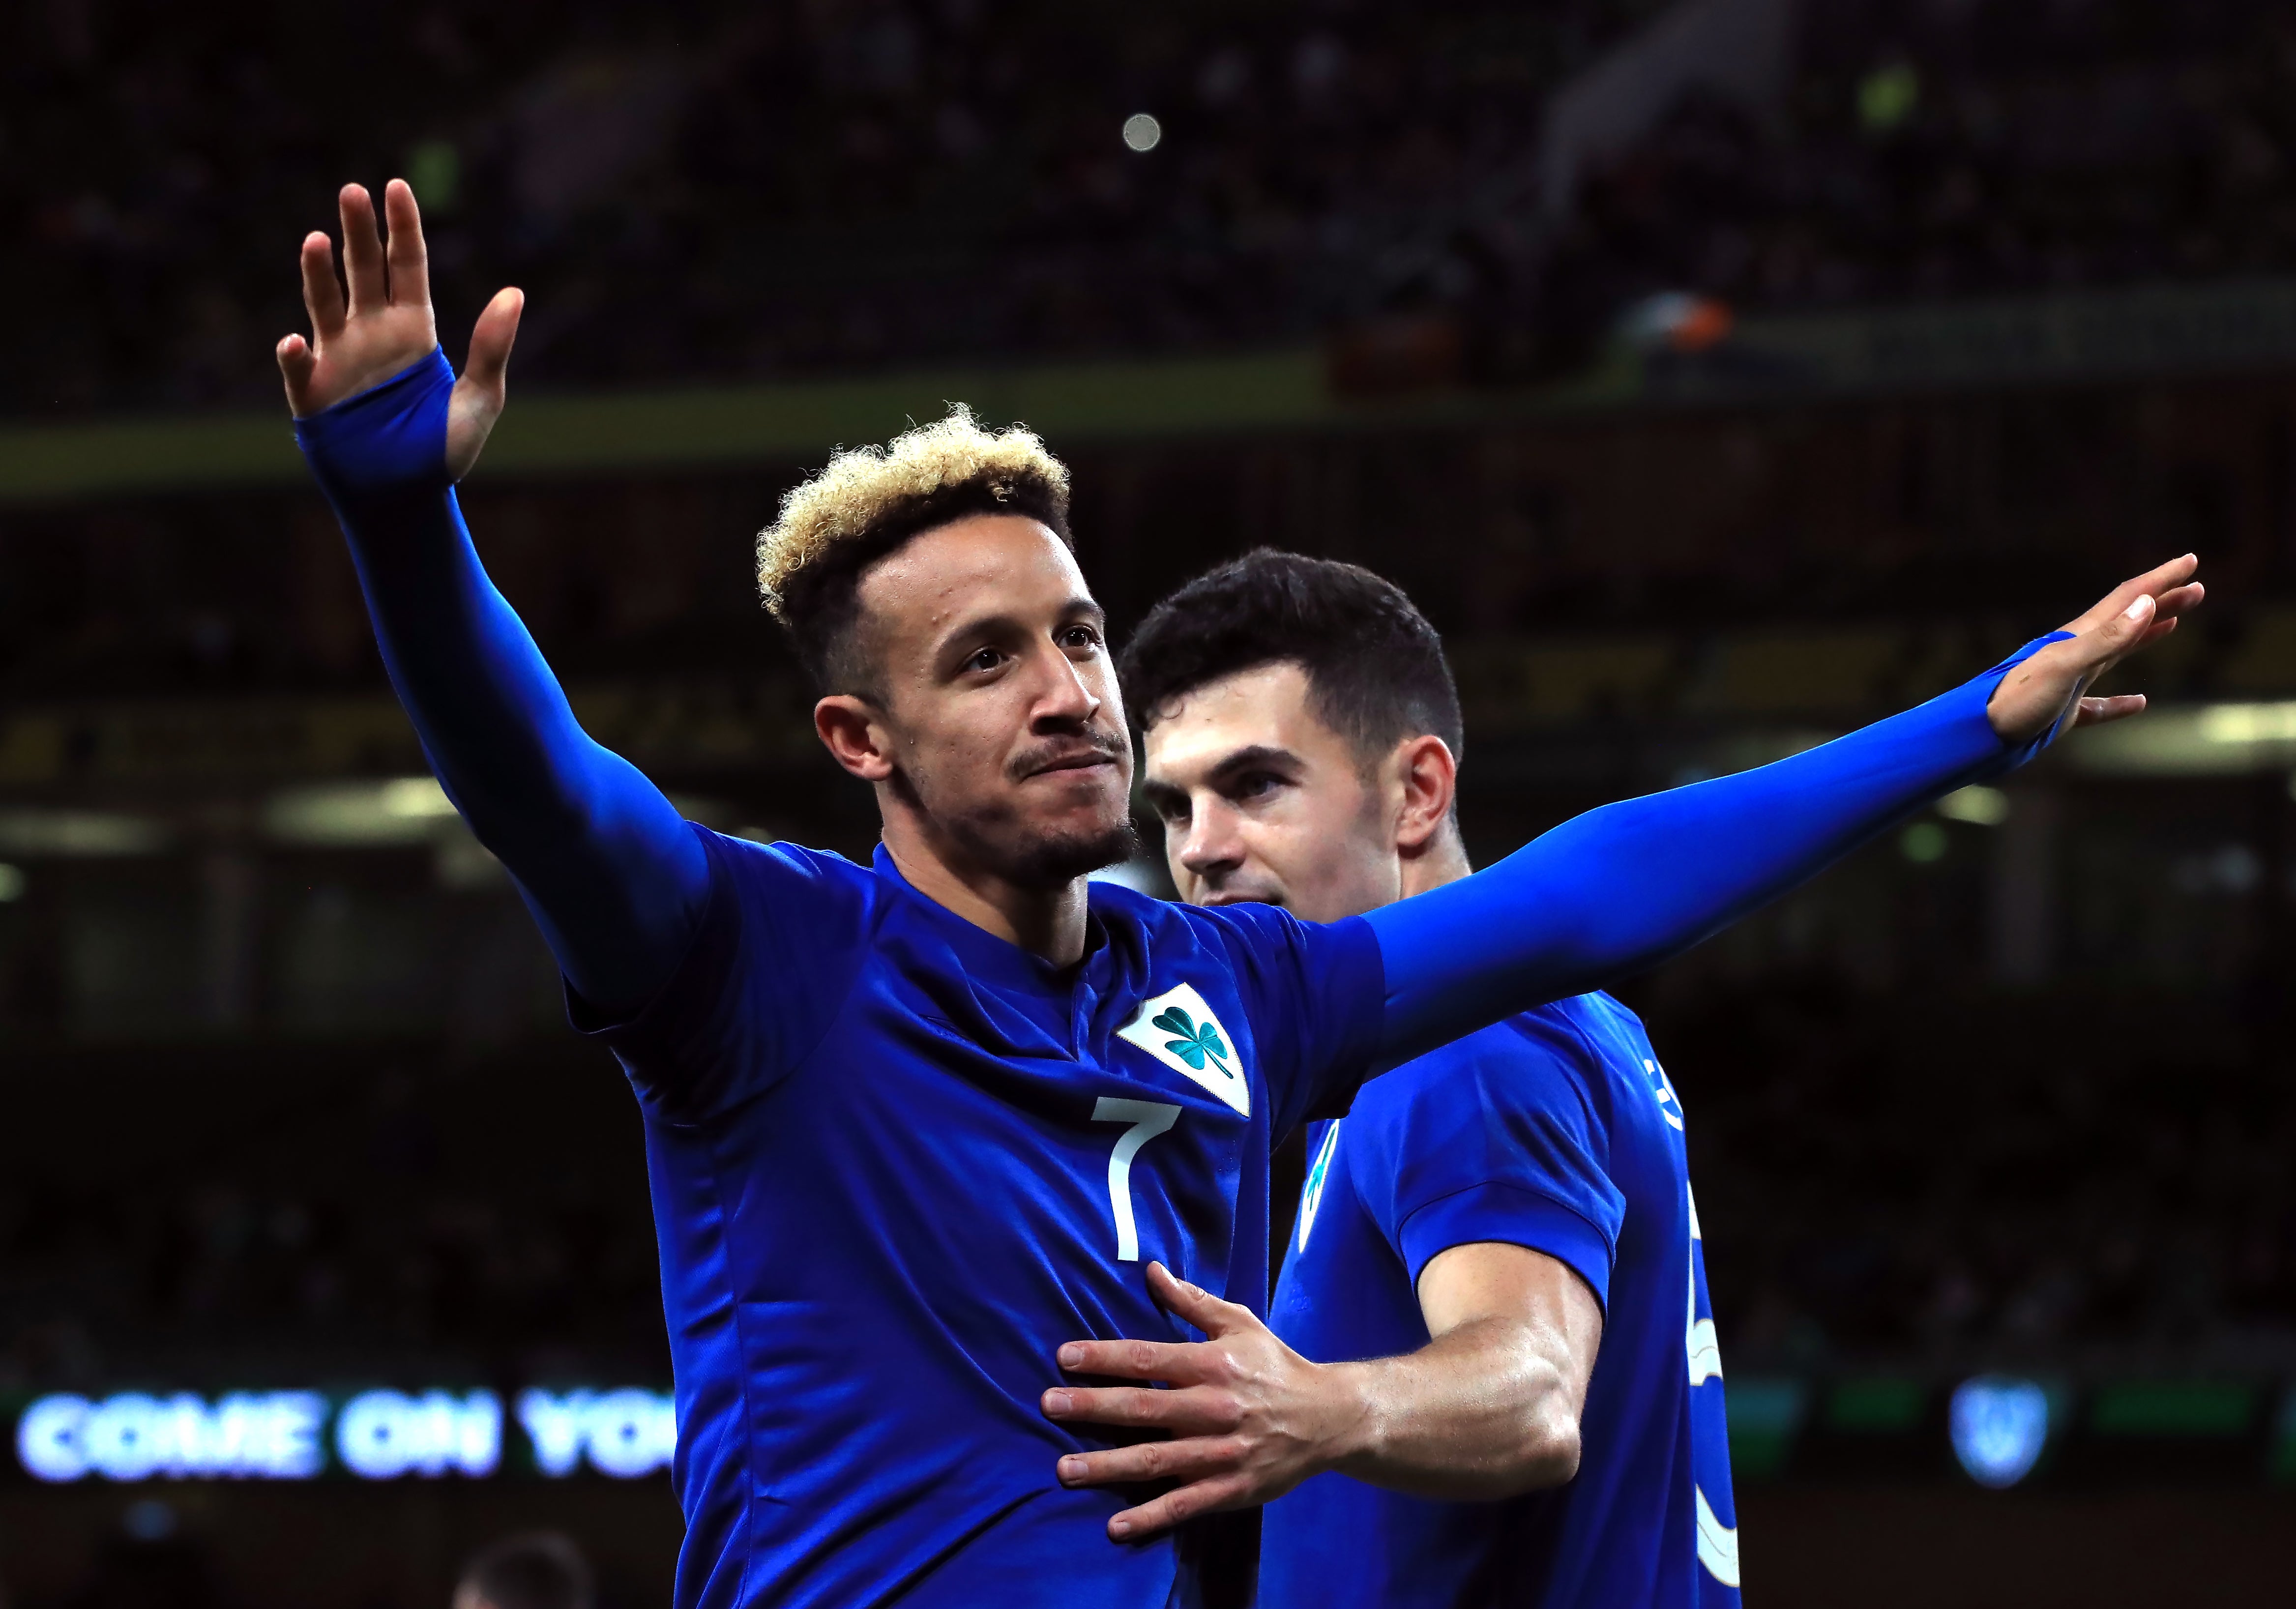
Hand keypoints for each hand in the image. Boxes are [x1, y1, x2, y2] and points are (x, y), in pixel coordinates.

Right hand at [276, 179, 522, 479]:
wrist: (407, 498)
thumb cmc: (442, 451)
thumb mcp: (480, 400)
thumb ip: (492, 348)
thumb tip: (515, 294)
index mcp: (413, 330)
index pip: (406, 266)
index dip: (402, 227)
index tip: (397, 186)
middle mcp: (372, 334)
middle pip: (363, 270)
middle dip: (358, 231)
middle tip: (352, 190)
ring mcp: (339, 359)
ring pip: (324, 303)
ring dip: (319, 273)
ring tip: (317, 240)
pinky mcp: (314, 393)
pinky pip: (300, 367)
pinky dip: (296, 354)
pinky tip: (298, 342)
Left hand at [1042, 1262, 1367, 1540]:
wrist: (1328, 1418)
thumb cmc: (1275, 1366)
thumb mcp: (1240, 1323)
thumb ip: (1192, 1302)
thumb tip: (1153, 1271)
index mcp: (1213, 1364)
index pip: (1148, 1358)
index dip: (1104, 1358)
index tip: (1064, 1357)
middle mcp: (1213, 1408)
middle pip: (1143, 1409)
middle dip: (1093, 1408)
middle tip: (1048, 1406)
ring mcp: (1221, 1452)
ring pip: (1156, 1460)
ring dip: (1108, 1466)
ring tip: (1064, 1469)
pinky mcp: (1231, 1488)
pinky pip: (1184, 1504)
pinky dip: (1150, 1516)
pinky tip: (1116, 1526)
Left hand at [1986, 554, 2204, 741]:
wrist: (1977, 735)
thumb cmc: (2018, 700)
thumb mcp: (2066, 666)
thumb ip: (2107, 639)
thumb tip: (2147, 605)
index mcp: (2079, 637)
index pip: (2128, 599)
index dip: (2161, 579)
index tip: (2191, 561)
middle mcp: (2076, 652)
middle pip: (2127, 619)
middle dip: (2162, 601)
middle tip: (2196, 587)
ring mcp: (2070, 681)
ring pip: (2117, 651)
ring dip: (2147, 634)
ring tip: (2175, 621)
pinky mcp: (2062, 711)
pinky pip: (2098, 704)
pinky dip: (2120, 702)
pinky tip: (2139, 703)